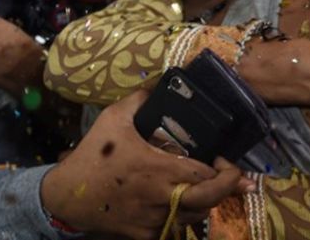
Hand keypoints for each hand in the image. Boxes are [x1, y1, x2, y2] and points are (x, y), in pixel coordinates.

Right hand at [41, 91, 253, 239]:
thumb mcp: (113, 119)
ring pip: (196, 216)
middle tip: (243, 181)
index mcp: (155, 168)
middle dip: (230, 189)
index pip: (203, 174)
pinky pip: (176, 228)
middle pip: (208, 200)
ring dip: (209, 202)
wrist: (66, 198)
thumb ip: (139, 100)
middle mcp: (159, 197)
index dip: (223, 169)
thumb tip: (158, 84)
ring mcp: (153, 219)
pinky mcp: (145, 235)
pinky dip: (188, 216)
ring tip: (217, 188)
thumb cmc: (92, 156)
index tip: (225, 159)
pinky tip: (191, 204)